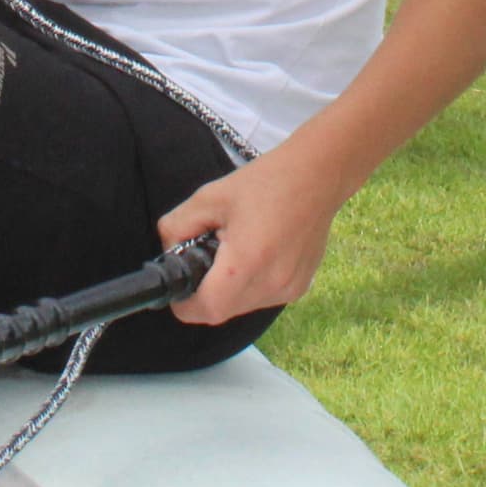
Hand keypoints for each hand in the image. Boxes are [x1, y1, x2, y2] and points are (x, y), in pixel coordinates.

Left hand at [155, 149, 347, 323]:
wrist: (318, 175)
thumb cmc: (265, 182)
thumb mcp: (209, 197)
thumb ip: (177, 226)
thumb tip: (167, 252)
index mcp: (246, 264)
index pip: (205, 310)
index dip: (184, 303)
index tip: (180, 286)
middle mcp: (271, 284)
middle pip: (222, 311)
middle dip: (206, 293)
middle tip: (208, 256)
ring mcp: (289, 289)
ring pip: (243, 307)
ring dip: (230, 290)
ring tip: (236, 250)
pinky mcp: (301, 287)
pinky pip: (264, 298)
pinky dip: (252, 284)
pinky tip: (258, 252)